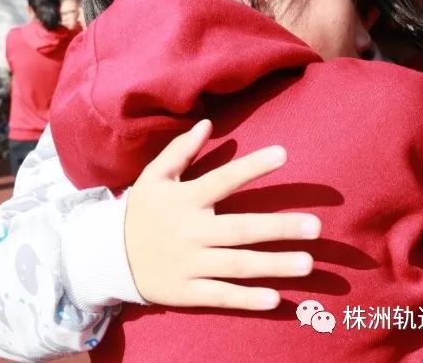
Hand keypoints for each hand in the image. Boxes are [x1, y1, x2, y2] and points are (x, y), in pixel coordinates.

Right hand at [125, 119, 319, 310]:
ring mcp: (189, 264)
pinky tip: (276, 299)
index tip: (284, 154)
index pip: (224, 180)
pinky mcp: (186, 291)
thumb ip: (181, 151)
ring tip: (308, 263)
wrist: (106, 257)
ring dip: (274, 265)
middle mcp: (191, 231)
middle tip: (317, 227)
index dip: (252, 167)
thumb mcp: (154, 177)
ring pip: (237, 265)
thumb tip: (207, 123)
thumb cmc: (139, 211)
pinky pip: (220, 295)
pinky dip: (246, 298)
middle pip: (241, 229)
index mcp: (186, 200)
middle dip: (279, 228)